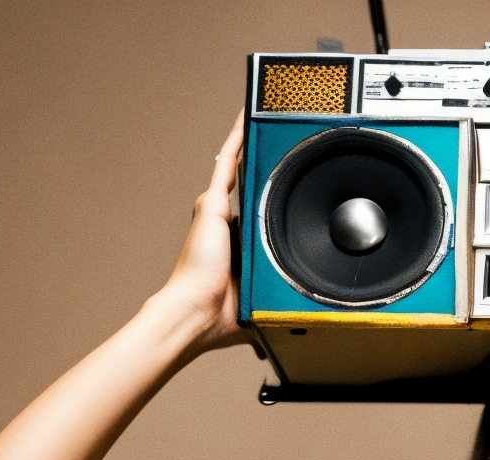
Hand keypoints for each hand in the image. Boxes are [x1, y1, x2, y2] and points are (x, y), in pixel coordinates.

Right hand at [158, 112, 251, 352]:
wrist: (198, 313)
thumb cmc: (222, 313)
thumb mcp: (258, 299)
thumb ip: (272, 300)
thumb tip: (291, 318)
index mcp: (232, 240)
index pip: (250, 208)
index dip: (261, 194)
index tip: (275, 182)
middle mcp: (220, 220)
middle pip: (243, 181)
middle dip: (258, 159)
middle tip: (274, 131)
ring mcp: (214, 209)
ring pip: (236, 165)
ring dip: (246, 140)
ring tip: (262, 111)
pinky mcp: (211, 204)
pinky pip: (229, 161)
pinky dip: (237, 138)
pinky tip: (247, 117)